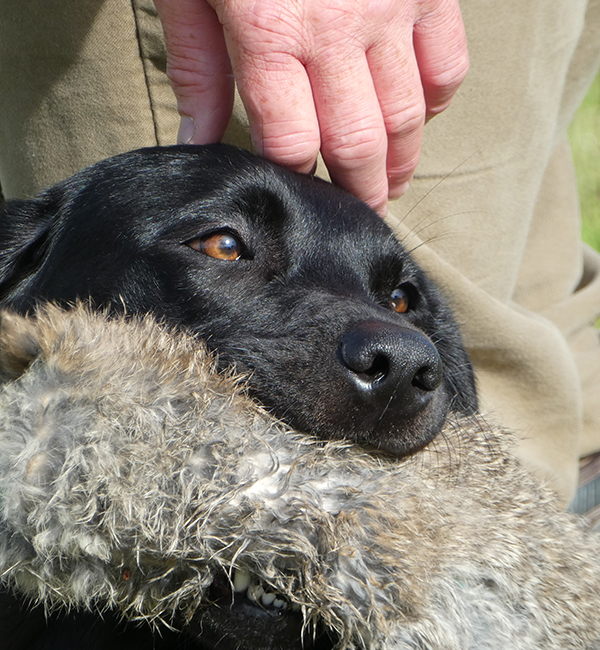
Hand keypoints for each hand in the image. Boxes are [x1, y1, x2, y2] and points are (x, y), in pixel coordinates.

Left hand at [154, 0, 468, 214]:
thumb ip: (198, 68)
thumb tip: (199, 144)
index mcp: (269, 32)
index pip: (292, 144)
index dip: (298, 178)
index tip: (300, 194)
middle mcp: (336, 30)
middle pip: (357, 144)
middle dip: (359, 192)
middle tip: (358, 216)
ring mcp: (390, 6)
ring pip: (407, 115)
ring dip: (401, 161)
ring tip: (389, 185)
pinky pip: (446, 64)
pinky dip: (436, 100)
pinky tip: (417, 115)